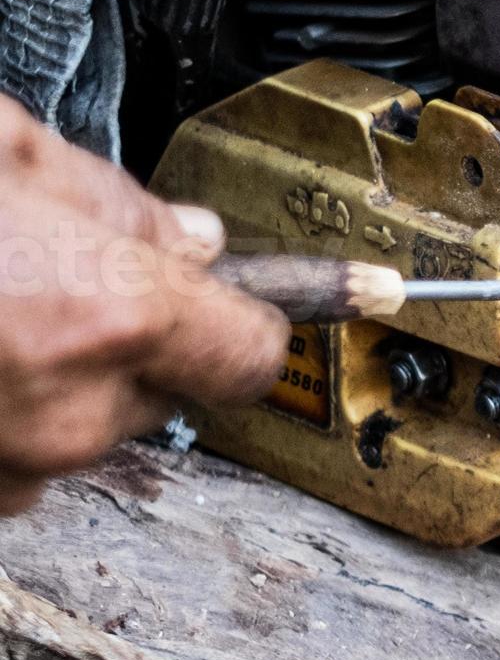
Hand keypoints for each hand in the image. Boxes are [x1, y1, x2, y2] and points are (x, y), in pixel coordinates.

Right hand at [0, 98, 288, 514]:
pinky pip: (0, 460)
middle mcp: (60, 411)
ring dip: (43, 373)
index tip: (309, 303)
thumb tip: (187, 238)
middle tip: (43, 265)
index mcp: (101, 312)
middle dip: (126, 330)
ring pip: (70, 426)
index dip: (254, 315)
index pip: (249, 350)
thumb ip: (108, 199)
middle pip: (157, 385)